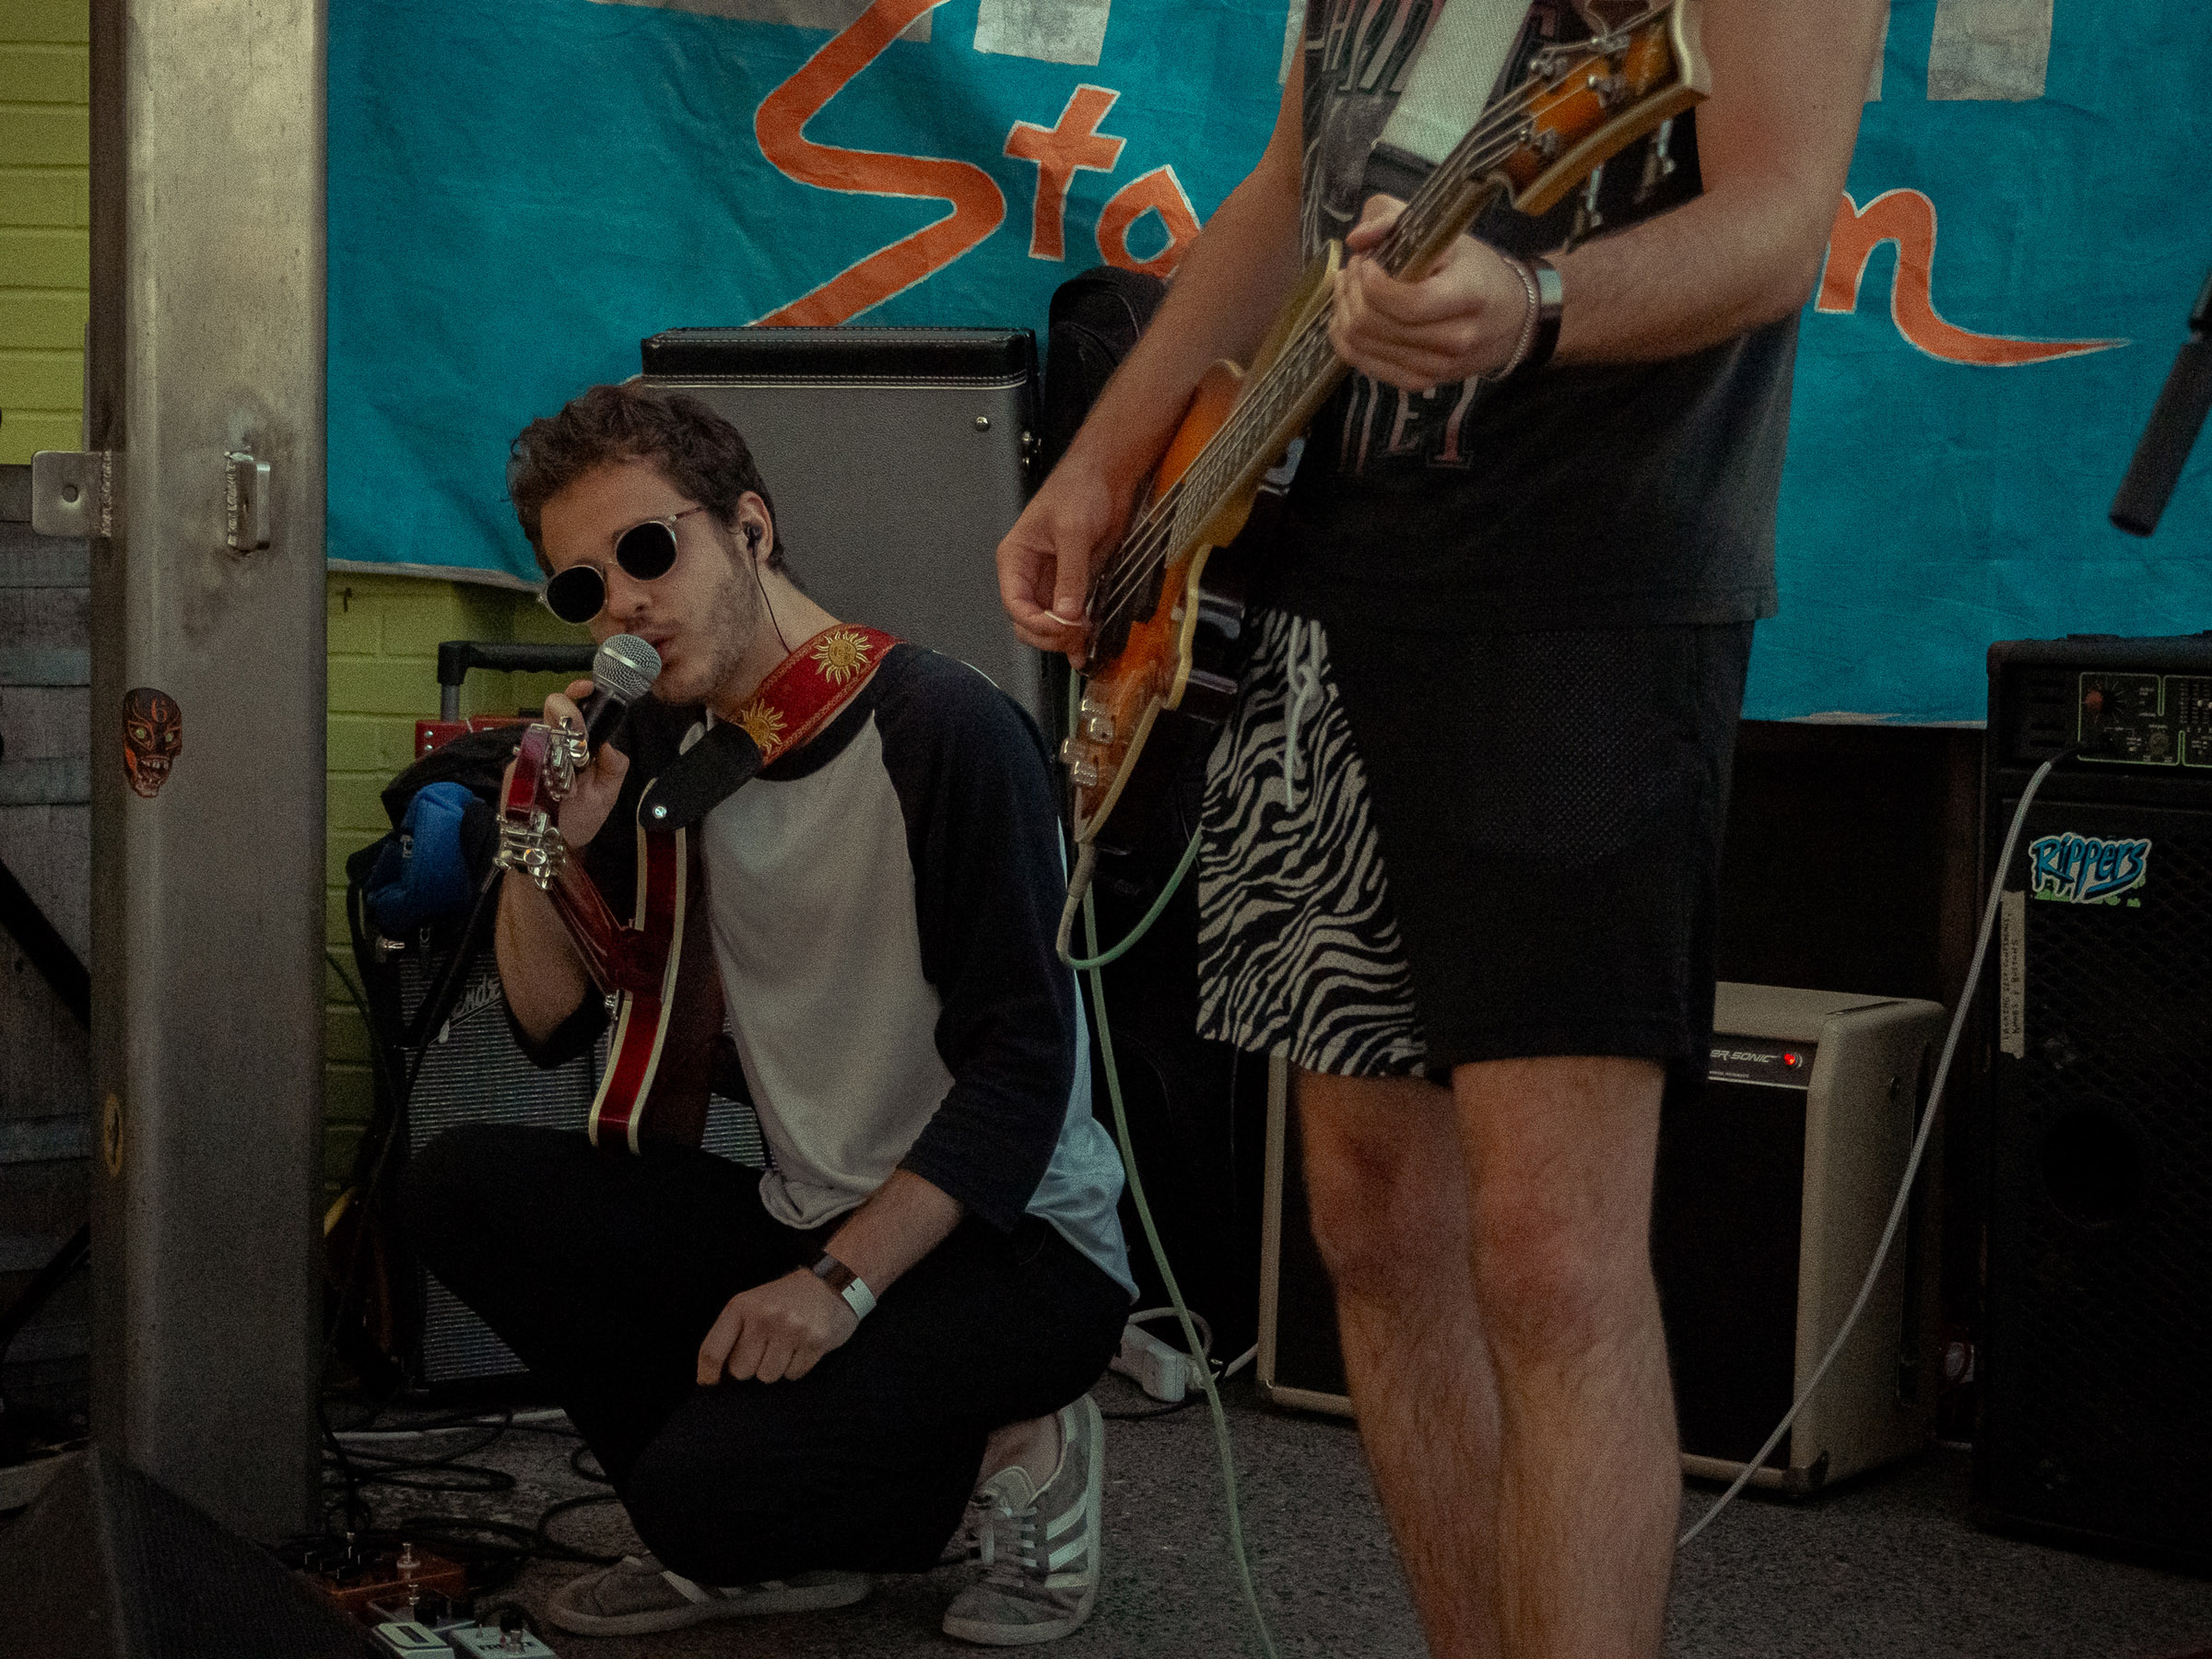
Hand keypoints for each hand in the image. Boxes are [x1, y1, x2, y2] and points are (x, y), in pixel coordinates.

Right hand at [498, 679, 629, 851]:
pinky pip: (526, 751)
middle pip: (554, 706)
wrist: (552, 846)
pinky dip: (542, 757)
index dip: (581, 693)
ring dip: (557, 733)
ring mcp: (534, 753)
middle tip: (580, 732)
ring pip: (539, 725)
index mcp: (579, 745)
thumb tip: (609, 745)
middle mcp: (555, 743)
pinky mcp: (518, 768)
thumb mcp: (605, 795)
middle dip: (568, 711)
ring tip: (571, 757)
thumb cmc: (578, 819)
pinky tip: (553, 773)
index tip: (588, 688)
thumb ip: (613, 768)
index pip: (578, 708)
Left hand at [696, 1269, 856, 1384]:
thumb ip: (734, 1332)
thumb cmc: (788, 1299)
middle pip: (741, 1370)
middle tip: (766, 1349)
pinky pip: (794, 1375)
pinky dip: (797, 1367)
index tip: (710, 1384)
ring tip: (787, 1346)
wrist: (835, 1283)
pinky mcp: (815, 1341)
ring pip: (767, 1376)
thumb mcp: (754, 1303)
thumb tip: (716, 1373)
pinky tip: (803, 1347)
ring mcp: (791, 1329)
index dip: (707, 1373)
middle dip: (751, 1366)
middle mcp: (764, 1316)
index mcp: (742, 1306)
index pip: (713, 1350)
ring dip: (776, 1368)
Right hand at [995, 461, 1135, 667]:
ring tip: (1083, 643)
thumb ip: (1070, 573)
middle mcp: (1029, 573)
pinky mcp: (1074, 583)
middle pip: (1027, 621)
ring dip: (1063, 639)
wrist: (1108, 476)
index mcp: (1015, 557)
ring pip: (1047, 624)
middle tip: (1075, 635)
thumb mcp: (1073, 531)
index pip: (1014, 603)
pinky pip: (1069, 617)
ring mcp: (1052, 581)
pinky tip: (1085, 646)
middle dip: (1048, 634)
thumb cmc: (1079, 488)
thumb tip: (1066, 612)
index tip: (1061, 628)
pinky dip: (1076, 633)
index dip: (1035, 622)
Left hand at [1329, 194, 1531, 392]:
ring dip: (1345, 312)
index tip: (1367, 261)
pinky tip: (1350, 316)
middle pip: (1373, 324)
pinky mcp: (1422, 382)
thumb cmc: (1474, 270)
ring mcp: (1437, 366)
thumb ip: (1395, 219)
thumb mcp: (1445, 232)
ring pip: (1362, 345)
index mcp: (1468, 295)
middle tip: (1354, 270)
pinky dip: (1347, 340)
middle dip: (1351, 291)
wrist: (1510, 318)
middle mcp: (1455, 338)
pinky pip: (1366, 366)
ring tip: (1352, 288)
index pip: (1406, 302)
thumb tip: (1357, 238)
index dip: (1372, 282)